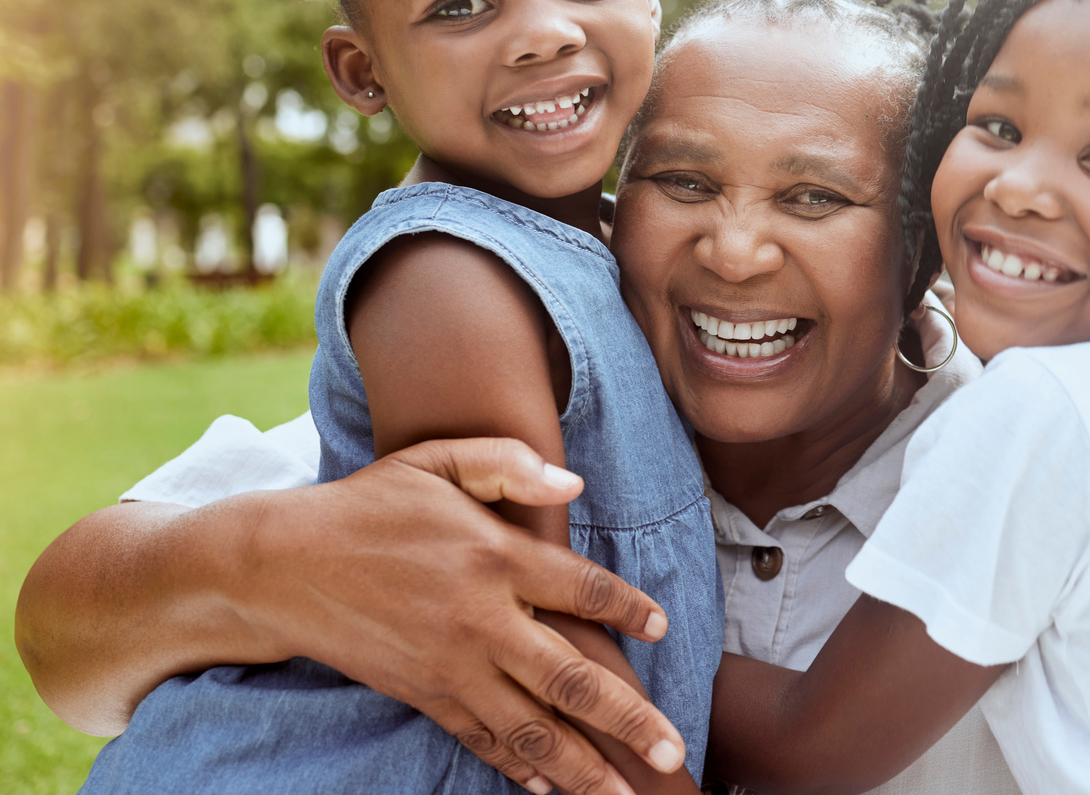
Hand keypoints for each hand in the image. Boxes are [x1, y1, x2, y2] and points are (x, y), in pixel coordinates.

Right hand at [232, 437, 684, 794]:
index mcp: (492, 556)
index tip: (661, 628)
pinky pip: (483, 738)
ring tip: (625, 794)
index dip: (626, 609)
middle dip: (628, 718)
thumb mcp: (435, 460)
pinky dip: (519, 766)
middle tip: (673, 751)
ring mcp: (452, 666)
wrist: (284, 567)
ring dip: (583, 765)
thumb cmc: (370, 506)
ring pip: (531, 726)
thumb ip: (507, 463)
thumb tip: (573, 484)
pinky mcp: (425, 695)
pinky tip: (551, 788)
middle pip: (569, 677)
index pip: (580, 588)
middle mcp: (480, 619)